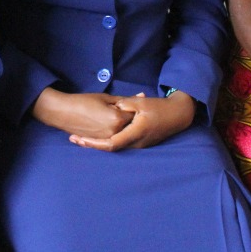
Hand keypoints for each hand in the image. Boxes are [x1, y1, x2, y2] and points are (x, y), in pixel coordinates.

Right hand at [31, 88, 133, 139]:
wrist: (63, 112)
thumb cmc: (83, 101)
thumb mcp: (105, 98)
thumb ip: (124, 99)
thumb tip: (142, 95)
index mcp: (117, 119)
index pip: (135, 114)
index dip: (136, 107)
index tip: (135, 103)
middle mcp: (114, 132)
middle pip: (130, 126)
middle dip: (130, 118)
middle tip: (121, 110)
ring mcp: (107, 139)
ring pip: (122, 133)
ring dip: (122, 126)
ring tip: (111, 116)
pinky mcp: (99, 142)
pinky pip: (112, 138)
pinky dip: (113, 132)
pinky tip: (107, 124)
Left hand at [70, 92, 196, 151]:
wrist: (177, 116)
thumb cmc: (159, 108)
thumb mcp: (140, 102)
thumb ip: (124, 105)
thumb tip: (112, 107)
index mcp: (134, 133)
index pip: (110, 144)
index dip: (94, 144)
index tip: (80, 140)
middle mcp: (135, 144)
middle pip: (109, 148)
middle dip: (91, 145)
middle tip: (73, 139)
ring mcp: (138, 146)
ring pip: (114, 148)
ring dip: (97, 144)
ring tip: (79, 138)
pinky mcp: (139, 144)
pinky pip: (120, 145)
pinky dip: (106, 142)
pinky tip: (96, 137)